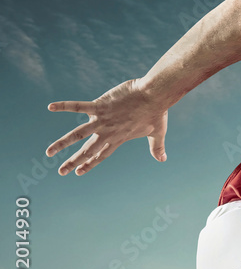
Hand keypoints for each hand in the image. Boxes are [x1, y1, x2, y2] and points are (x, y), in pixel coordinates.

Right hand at [46, 78, 168, 175]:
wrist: (155, 96)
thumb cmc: (157, 113)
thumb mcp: (158, 133)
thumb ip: (157, 147)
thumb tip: (163, 159)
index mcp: (119, 138)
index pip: (101, 155)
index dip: (90, 164)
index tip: (78, 172)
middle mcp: (108, 133)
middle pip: (87, 150)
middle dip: (73, 161)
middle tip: (60, 171)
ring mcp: (102, 120)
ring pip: (77, 134)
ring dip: (62, 144)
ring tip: (49, 152)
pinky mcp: (100, 106)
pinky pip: (78, 106)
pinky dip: (64, 106)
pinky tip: (50, 107)